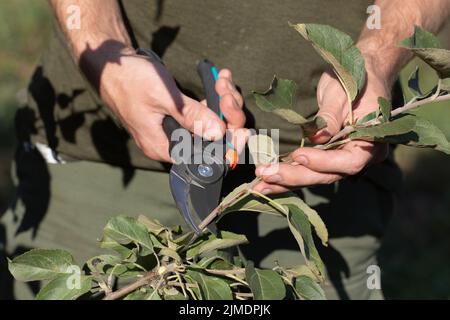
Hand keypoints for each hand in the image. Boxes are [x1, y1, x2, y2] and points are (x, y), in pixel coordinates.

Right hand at [98, 51, 244, 161]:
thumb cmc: (131, 80)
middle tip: (227, 89)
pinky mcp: (178, 116)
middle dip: (227, 116)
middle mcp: (172, 143)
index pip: (204, 157)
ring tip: (223, 79)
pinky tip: (219, 79)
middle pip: (211, 140)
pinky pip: (202, 112)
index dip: (227, 145)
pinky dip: (214, 97)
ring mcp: (176, 129)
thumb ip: (191, 116)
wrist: (111, 63)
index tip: (243, 130)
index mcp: (165, 147)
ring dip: (223, 103)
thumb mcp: (164, 98)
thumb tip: (219, 134)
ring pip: (210, 124)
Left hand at [254, 62, 389, 194]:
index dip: (322, 162)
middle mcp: (358, 157)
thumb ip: (330, 117)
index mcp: (371, 143)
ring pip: (315, 177)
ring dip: (286, 181)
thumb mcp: (342, 94)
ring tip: (260, 185)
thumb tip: (317, 138)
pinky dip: (288, 175)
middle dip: (296, 176)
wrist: (363, 75)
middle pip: (327, 175)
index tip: (298, 155)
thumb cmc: (355, 81)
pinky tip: (267, 181)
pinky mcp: (327, 158)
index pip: (348, 162)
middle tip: (267, 175)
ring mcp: (342, 160)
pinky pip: (309, 170)